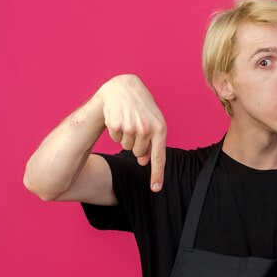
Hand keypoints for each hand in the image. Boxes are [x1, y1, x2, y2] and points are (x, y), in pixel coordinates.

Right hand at [97, 74, 166, 191]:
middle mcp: (146, 129)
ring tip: (129, 120)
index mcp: (160, 128)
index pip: (159, 157)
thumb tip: (144, 162)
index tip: (155, 189)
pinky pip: (116, 139)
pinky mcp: (116, 125)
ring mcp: (131, 127)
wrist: (123, 87)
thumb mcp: (153, 122)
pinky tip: (119, 118)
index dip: (157, 174)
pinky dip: (116, 131)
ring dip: (126, 137)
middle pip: (139, 153)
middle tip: (136, 126)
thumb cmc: (141, 107)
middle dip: (136, 145)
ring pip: (127, 147)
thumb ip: (152, 142)